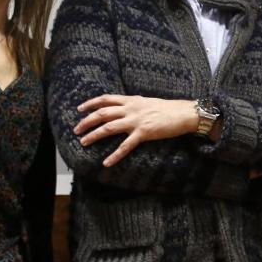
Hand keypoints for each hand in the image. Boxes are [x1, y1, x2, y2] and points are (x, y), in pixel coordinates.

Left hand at [75, 94, 197, 166]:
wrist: (184, 113)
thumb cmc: (168, 109)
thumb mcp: (147, 102)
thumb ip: (134, 105)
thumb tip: (124, 109)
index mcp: (132, 100)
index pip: (106, 99)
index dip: (91, 103)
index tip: (80, 109)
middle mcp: (131, 109)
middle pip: (102, 113)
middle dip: (86, 121)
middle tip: (76, 130)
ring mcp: (136, 121)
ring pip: (108, 127)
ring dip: (93, 135)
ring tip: (83, 142)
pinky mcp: (144, 133)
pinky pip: (126, 146)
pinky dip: (115, 155)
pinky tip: (106, 163)